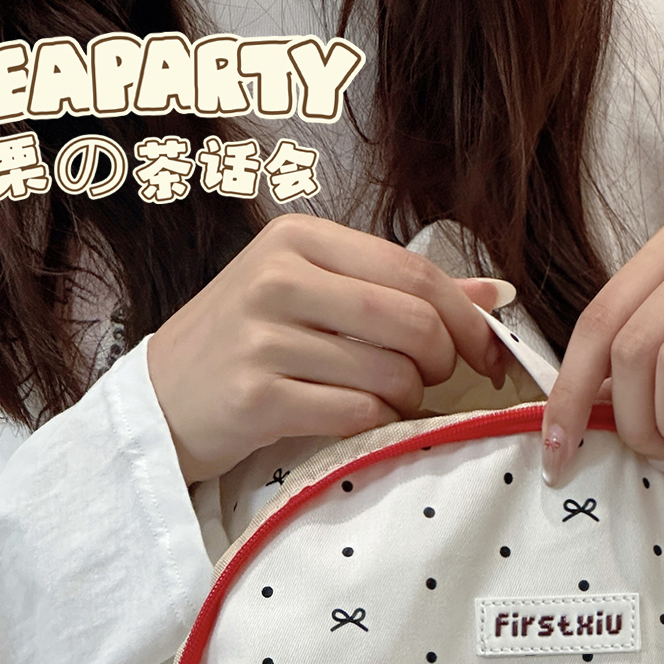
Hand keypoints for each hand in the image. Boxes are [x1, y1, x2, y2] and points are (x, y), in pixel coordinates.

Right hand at [146, 214, 512, 483]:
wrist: (165, 399)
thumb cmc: (250, 344)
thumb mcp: (316, 294)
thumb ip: (401, 290)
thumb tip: (499, 293)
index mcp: (299, 238)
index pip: (413, 272)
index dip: (468, 319)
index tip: (490, 354)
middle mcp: (279, 277)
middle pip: (411, 322)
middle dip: (443, 361)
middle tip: (434, 380)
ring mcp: (264, 337)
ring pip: (389, 373)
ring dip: (409, 399)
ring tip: (389, 400)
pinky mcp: (258, 396)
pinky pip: (356, 413)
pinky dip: (377, 424)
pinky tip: (363, 420)